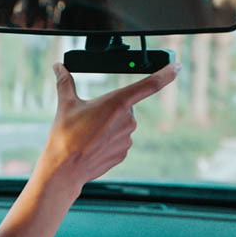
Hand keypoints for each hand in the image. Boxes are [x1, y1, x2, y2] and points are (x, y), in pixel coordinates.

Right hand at [36, 62, 179, 189]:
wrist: (64, 169)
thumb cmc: (65, 136)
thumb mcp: (65, 105)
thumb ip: (65, 83)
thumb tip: (58, 67)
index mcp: (117, 102)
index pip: (150, 84)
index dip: (166, 74)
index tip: (176, 67)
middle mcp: (127, 120)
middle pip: (123, 107)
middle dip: (110, 110)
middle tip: (89, 119)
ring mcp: (127, 139)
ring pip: (121, 125)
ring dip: (108, 127)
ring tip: (87, 136)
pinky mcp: (123, 153)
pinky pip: (119, 141)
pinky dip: (107, 141)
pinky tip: (92, 146)